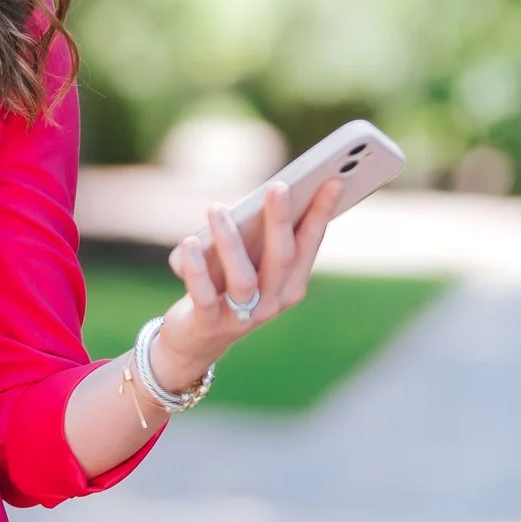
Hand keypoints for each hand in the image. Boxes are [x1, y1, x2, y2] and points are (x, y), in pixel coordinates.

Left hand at [152, 177, 343, 389]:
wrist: (196, 340)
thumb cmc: (226, 289)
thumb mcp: (247, 263)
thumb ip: (256, 237)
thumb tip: (263, 195)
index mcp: (290, 286)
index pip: (308, 245)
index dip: (321, 214)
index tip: (331, 181)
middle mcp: (272, 303)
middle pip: (281, 258)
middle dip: (281, 220)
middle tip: (278, 185)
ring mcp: (242, 317)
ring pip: (243, 278)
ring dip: (229, 240)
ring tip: (215, 208)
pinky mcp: (208, 323)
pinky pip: (204, 295)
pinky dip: (196, 268)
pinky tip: (189, 242)